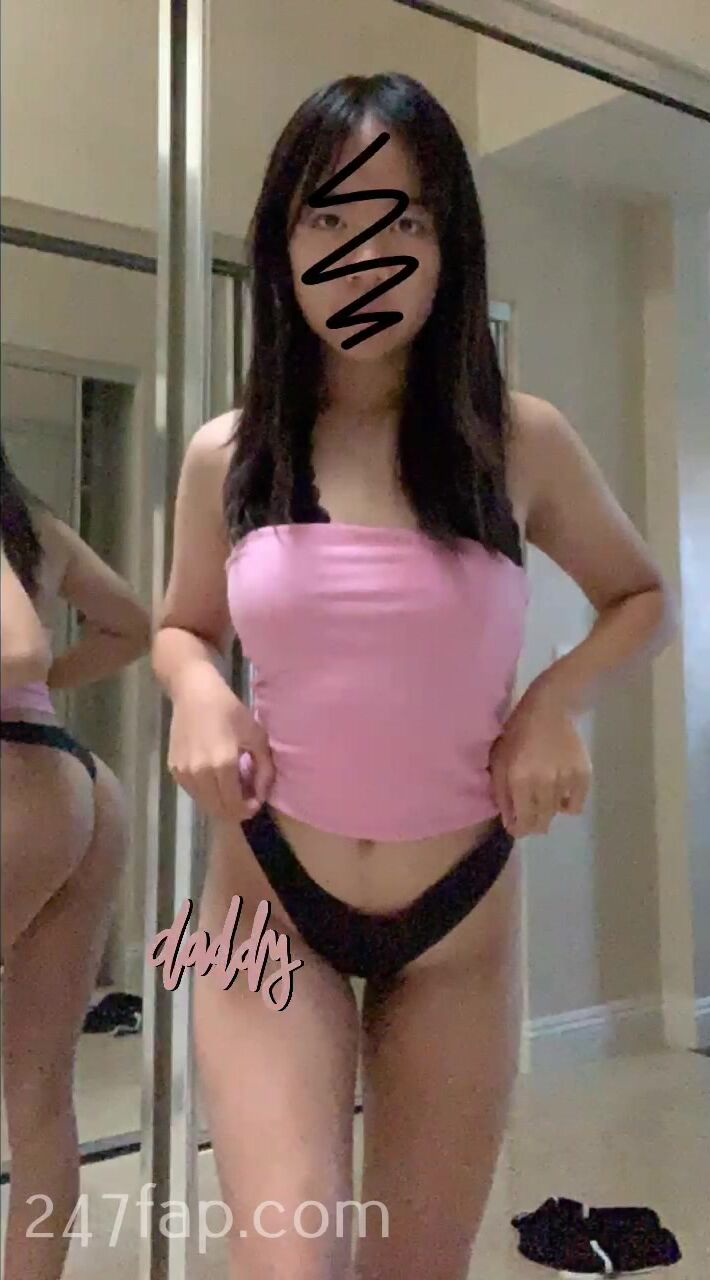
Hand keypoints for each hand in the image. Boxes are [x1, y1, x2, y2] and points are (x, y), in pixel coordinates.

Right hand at [167, 662, 274, 821]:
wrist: (194, 693)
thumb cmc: (229, 711)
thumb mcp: (256, 736)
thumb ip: (264, 769)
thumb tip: (261, 795)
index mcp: (223, 765)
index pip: (235, 805)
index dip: (248, 809)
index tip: (256, 801)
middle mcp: (200, 773)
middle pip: (218, 809)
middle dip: (234, 810)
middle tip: (245, 798)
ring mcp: (184, 772)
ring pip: (204, 803)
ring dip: (219, 802)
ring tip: (231, 788)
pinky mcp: (173, 769)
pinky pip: (193, 792)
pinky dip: (206, 792)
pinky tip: (215, 779)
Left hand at [488, 691, 591, 837]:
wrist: (547, 708)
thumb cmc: (516, 733)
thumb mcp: (499, 761)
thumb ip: (502, 793)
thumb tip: (510, 821)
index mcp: (520, 780)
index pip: (522, 820)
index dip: (518, 829)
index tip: (516, 828)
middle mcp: (545, 783)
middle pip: (541, 820)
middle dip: (532, 825)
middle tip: (529, 820)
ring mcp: (566, 779)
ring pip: (557, 813)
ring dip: (547, 813)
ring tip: (542, 803)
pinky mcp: (583, 774)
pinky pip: (576, 804)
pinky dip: (568, 805)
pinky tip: (560, 797)